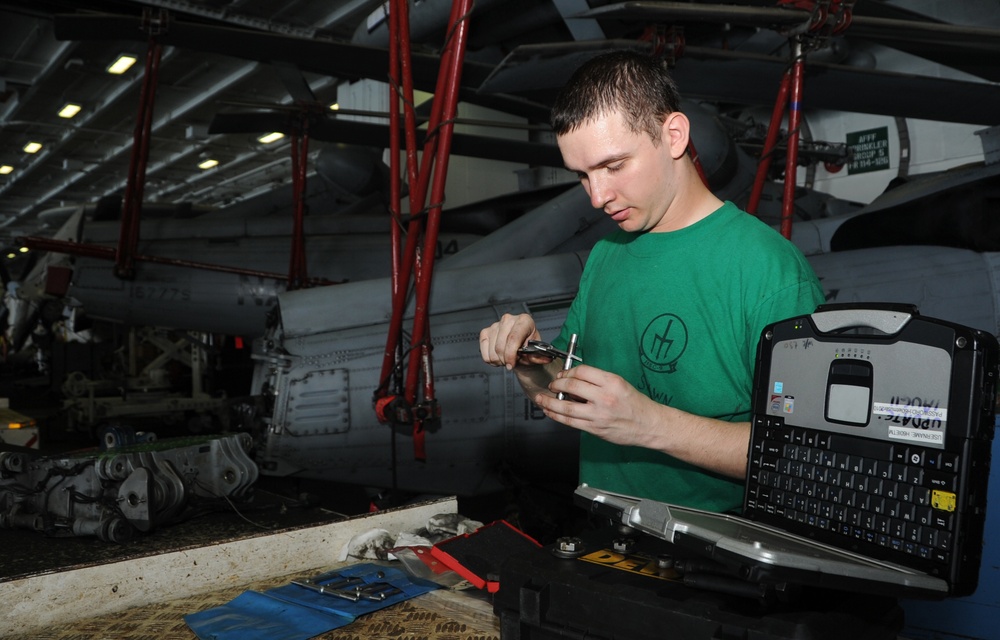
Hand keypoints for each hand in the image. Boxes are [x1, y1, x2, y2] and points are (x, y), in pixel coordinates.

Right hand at [479, 313, 542, 369]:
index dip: (511, 354)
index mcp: (524, 320)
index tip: (512, 365)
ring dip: (499, 360)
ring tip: (507, 359)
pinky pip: (484, 350)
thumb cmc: (529, 349)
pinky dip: (490, 359)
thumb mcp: (536, 353)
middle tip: (513, 362)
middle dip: (506, 359)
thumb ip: (538, 356)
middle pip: (501, 345)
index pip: (513, 338)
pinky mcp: (485, 332)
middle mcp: (509, 319)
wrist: (522, 350)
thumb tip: (545, 359)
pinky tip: (499, 357)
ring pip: (492, 350)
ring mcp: (495, 324)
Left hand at [536, 364, 660, 447]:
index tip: (563, 374)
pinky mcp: (595, 428)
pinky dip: (557, 416)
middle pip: (571, 386)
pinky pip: (570, 421)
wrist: (649, 425)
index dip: (568, 372)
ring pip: (566, 406)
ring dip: (549, 402)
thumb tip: (573, 380)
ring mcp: (598, 414)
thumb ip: (597, 381)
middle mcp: (604, 397)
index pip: (582, 371)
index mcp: (611, 382)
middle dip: (557, 384)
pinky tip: (550, 412)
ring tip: (541, 399)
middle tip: (552, 385)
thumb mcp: (620, 384)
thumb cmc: (635, 404)